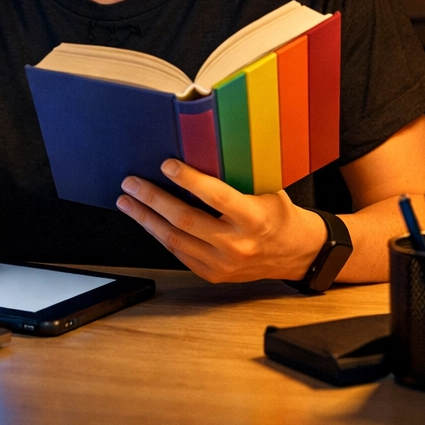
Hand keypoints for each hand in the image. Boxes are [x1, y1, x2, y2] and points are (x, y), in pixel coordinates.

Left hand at [116, 159, 326, 282]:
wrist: (296, 253)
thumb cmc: (278, 213)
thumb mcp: (267, 189)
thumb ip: (236, 177)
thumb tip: (200, 149)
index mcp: (253, 217)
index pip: (215, 196)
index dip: (188, 180)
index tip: (167, 165)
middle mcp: (236, 244)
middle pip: (185, 220)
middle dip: (153, 199)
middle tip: (132, 182)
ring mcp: (223, 264)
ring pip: (175, 240)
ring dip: (147, 218)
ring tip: (127, 201)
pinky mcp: (214, 275)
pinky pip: (179, 253)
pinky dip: (160, 235)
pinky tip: (147, 220)